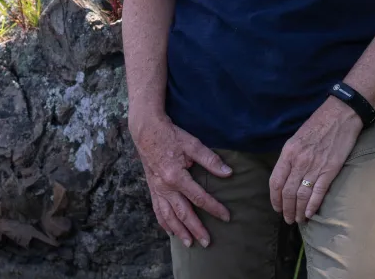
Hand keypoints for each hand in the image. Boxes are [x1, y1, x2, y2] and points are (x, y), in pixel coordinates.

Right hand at [130, 112, 232, 246]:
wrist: (145, 130)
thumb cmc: (170, 135)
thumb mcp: (192, 144)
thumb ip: (210, 160)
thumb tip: (228, 173)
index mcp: (176, 176)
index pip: (199, 198)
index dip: (214, 208)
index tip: (226, 217)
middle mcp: (165, 187)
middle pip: (182, 213)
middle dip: (196, 229)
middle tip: (207, 242)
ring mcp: (156, 189)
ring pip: (168, 216)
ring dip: (179, 231)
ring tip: (189, 243)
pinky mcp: (152, 188)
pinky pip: (157, 210)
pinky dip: (163, 222)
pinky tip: (169, 231)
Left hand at [269, 97, 363, 223]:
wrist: (341, 114)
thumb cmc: (319, 124)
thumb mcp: (297, 138)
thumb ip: (290, 157)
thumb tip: (286, 176)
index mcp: (288, 152)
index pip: (275, 181)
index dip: (275, 198)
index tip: (277, 207)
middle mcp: (299, 161)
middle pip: (288, 192)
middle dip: (286, 209)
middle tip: (288, 219)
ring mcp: (314, 166)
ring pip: (302, 195)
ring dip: (299, 211)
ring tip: (298, 219)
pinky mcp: (330, 170)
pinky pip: (318, 192)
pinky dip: (313, 205)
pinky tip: (310, 213)